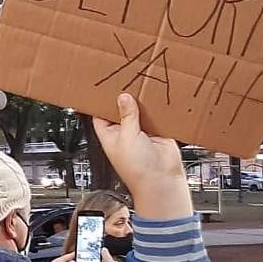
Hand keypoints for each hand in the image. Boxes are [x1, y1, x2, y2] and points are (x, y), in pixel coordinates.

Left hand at [92, 93, 190, 220]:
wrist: (161, 181)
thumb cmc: (137, 170)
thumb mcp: (127, 137)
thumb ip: (126, 116)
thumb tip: (122, 98)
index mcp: (109, 135)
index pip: (100, 113)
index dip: (101, 100)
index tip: (104, 85)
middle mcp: (124, 132)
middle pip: (121, 109)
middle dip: (124, 97)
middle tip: (126, 80)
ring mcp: (141, 132)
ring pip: (139, 111)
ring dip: (142, 102)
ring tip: (143, 85)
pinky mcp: (157, 132)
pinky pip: (156, 116)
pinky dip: (157, 108)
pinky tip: (157, 98)